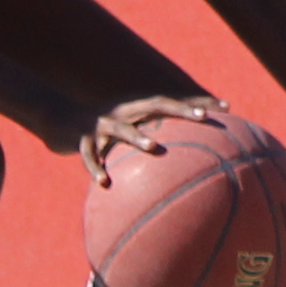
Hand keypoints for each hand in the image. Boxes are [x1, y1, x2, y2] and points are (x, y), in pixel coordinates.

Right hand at [77, 91, 234, 172]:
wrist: (57, 116)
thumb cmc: (100, 130)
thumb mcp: (126, 130)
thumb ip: (153, 139)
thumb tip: (185, 164)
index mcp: (138, 108)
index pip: (174, 103)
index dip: (199, 103)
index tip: (228, 107)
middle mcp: (123, 111)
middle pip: (154, 105)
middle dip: (179, 110)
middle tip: (203, 118)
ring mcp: (100, 123)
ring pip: (121, 129)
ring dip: (137, 137)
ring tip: (154, 148)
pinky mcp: (79, 138)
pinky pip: (88, 155)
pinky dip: (95, 168)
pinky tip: (104, 183)